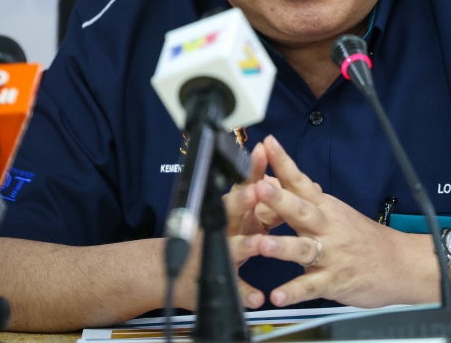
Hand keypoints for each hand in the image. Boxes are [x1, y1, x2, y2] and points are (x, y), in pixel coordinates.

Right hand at [175, 142, 283, 310]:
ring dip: (244, 245)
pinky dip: (244, 292)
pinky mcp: (216, 280)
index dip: (252, 169)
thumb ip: (254, 196)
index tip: (263, 152)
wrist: (170, 270)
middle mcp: (219, 228)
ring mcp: (215, 253)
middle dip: (243, 200)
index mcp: (228, 211)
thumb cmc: (209, 235)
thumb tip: (281, 172)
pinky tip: (257, 297)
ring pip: (230, 248)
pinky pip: (232, 287)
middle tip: (257, 189)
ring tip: (259, 244)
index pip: (241, 186)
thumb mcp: (232, 214)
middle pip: (230, 211)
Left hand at [252, 135, 437, 307]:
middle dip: (279, 199)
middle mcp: (327, 228)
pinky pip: (311, 287)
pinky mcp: (334, 281)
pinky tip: (277, 297)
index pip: (301, 181)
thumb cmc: (365, 238)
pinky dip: (294, 292)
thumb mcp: (336, 212)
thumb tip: (279, 179)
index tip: (267, 144)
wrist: (402, 264)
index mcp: (325, 208)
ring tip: (261, 245)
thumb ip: (306, 200)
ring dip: (282, 246)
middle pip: (301, 210)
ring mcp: (331, 255)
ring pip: (304, 248)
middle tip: (259, 188)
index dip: (283, 163)